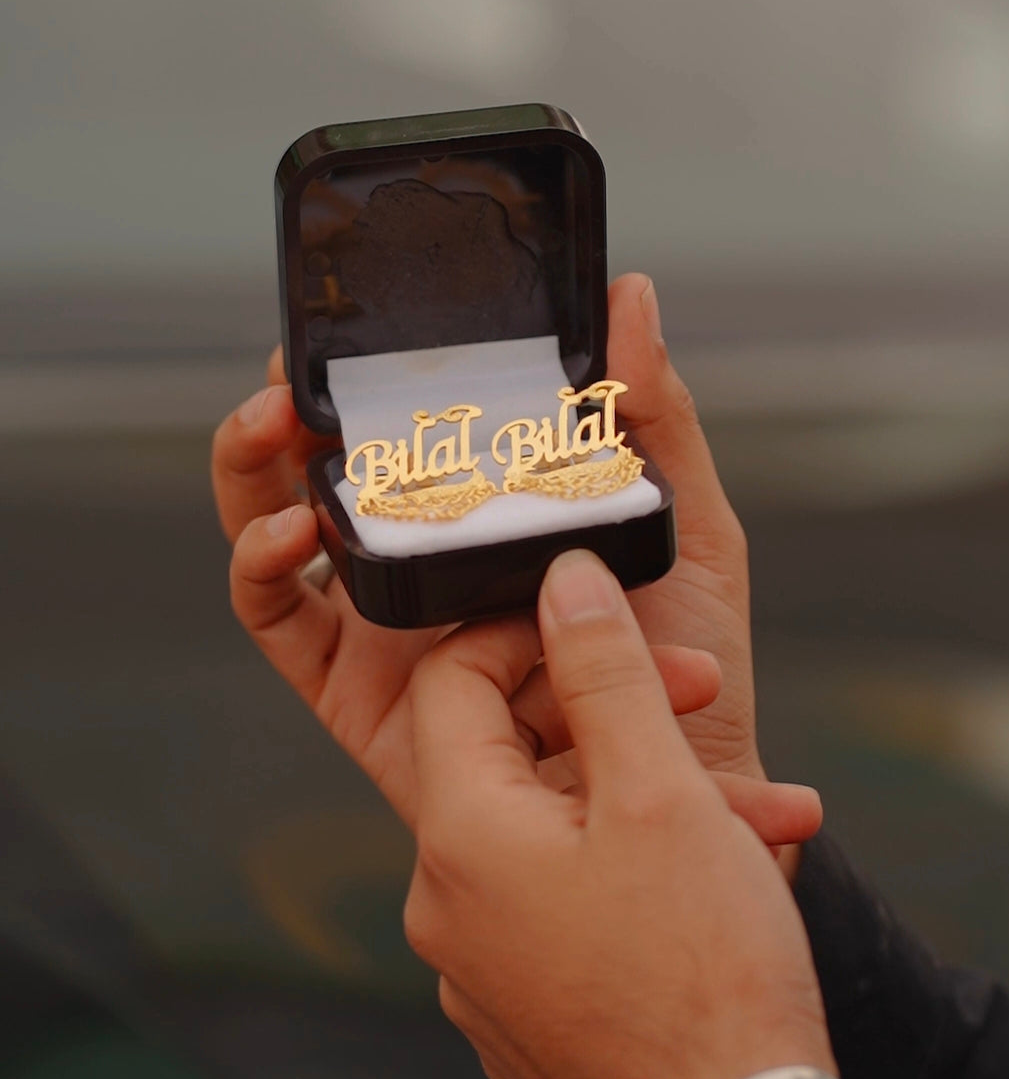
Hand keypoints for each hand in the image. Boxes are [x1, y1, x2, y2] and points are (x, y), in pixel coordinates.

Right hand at [211, 276, 818, 846]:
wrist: (692, 785)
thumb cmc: (689, 652)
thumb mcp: (684, 522)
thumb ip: (652, 415)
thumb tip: (630, 293)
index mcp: (483, 511)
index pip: (394, 426)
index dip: (353, 373)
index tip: (346, 322)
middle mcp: (417, 557)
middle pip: (309, 469)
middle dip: (277, 412)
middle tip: (284, 373)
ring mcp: (376, 620)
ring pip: (269, 531)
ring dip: (247, 470)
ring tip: (272, 423)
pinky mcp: (350, 690)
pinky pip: (275, 624)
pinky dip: (256, 568)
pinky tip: (288, 529)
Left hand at [404, 550, 851, 1078]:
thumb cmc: (703, 975)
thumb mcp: (659, 787)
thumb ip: (602, 670)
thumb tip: (562, 580)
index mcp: (461, 837)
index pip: (448, 679)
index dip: (524, 629)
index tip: (598, 620)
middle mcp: (446, 904)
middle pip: (504, 751)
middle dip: (609, 709)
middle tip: (698, 697)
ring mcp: (481, 964)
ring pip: (552, 826)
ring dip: (646, 790)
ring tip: (751, 801)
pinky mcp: (523, 1005)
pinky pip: (564, 897)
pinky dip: (633, 862)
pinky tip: (723, 863)